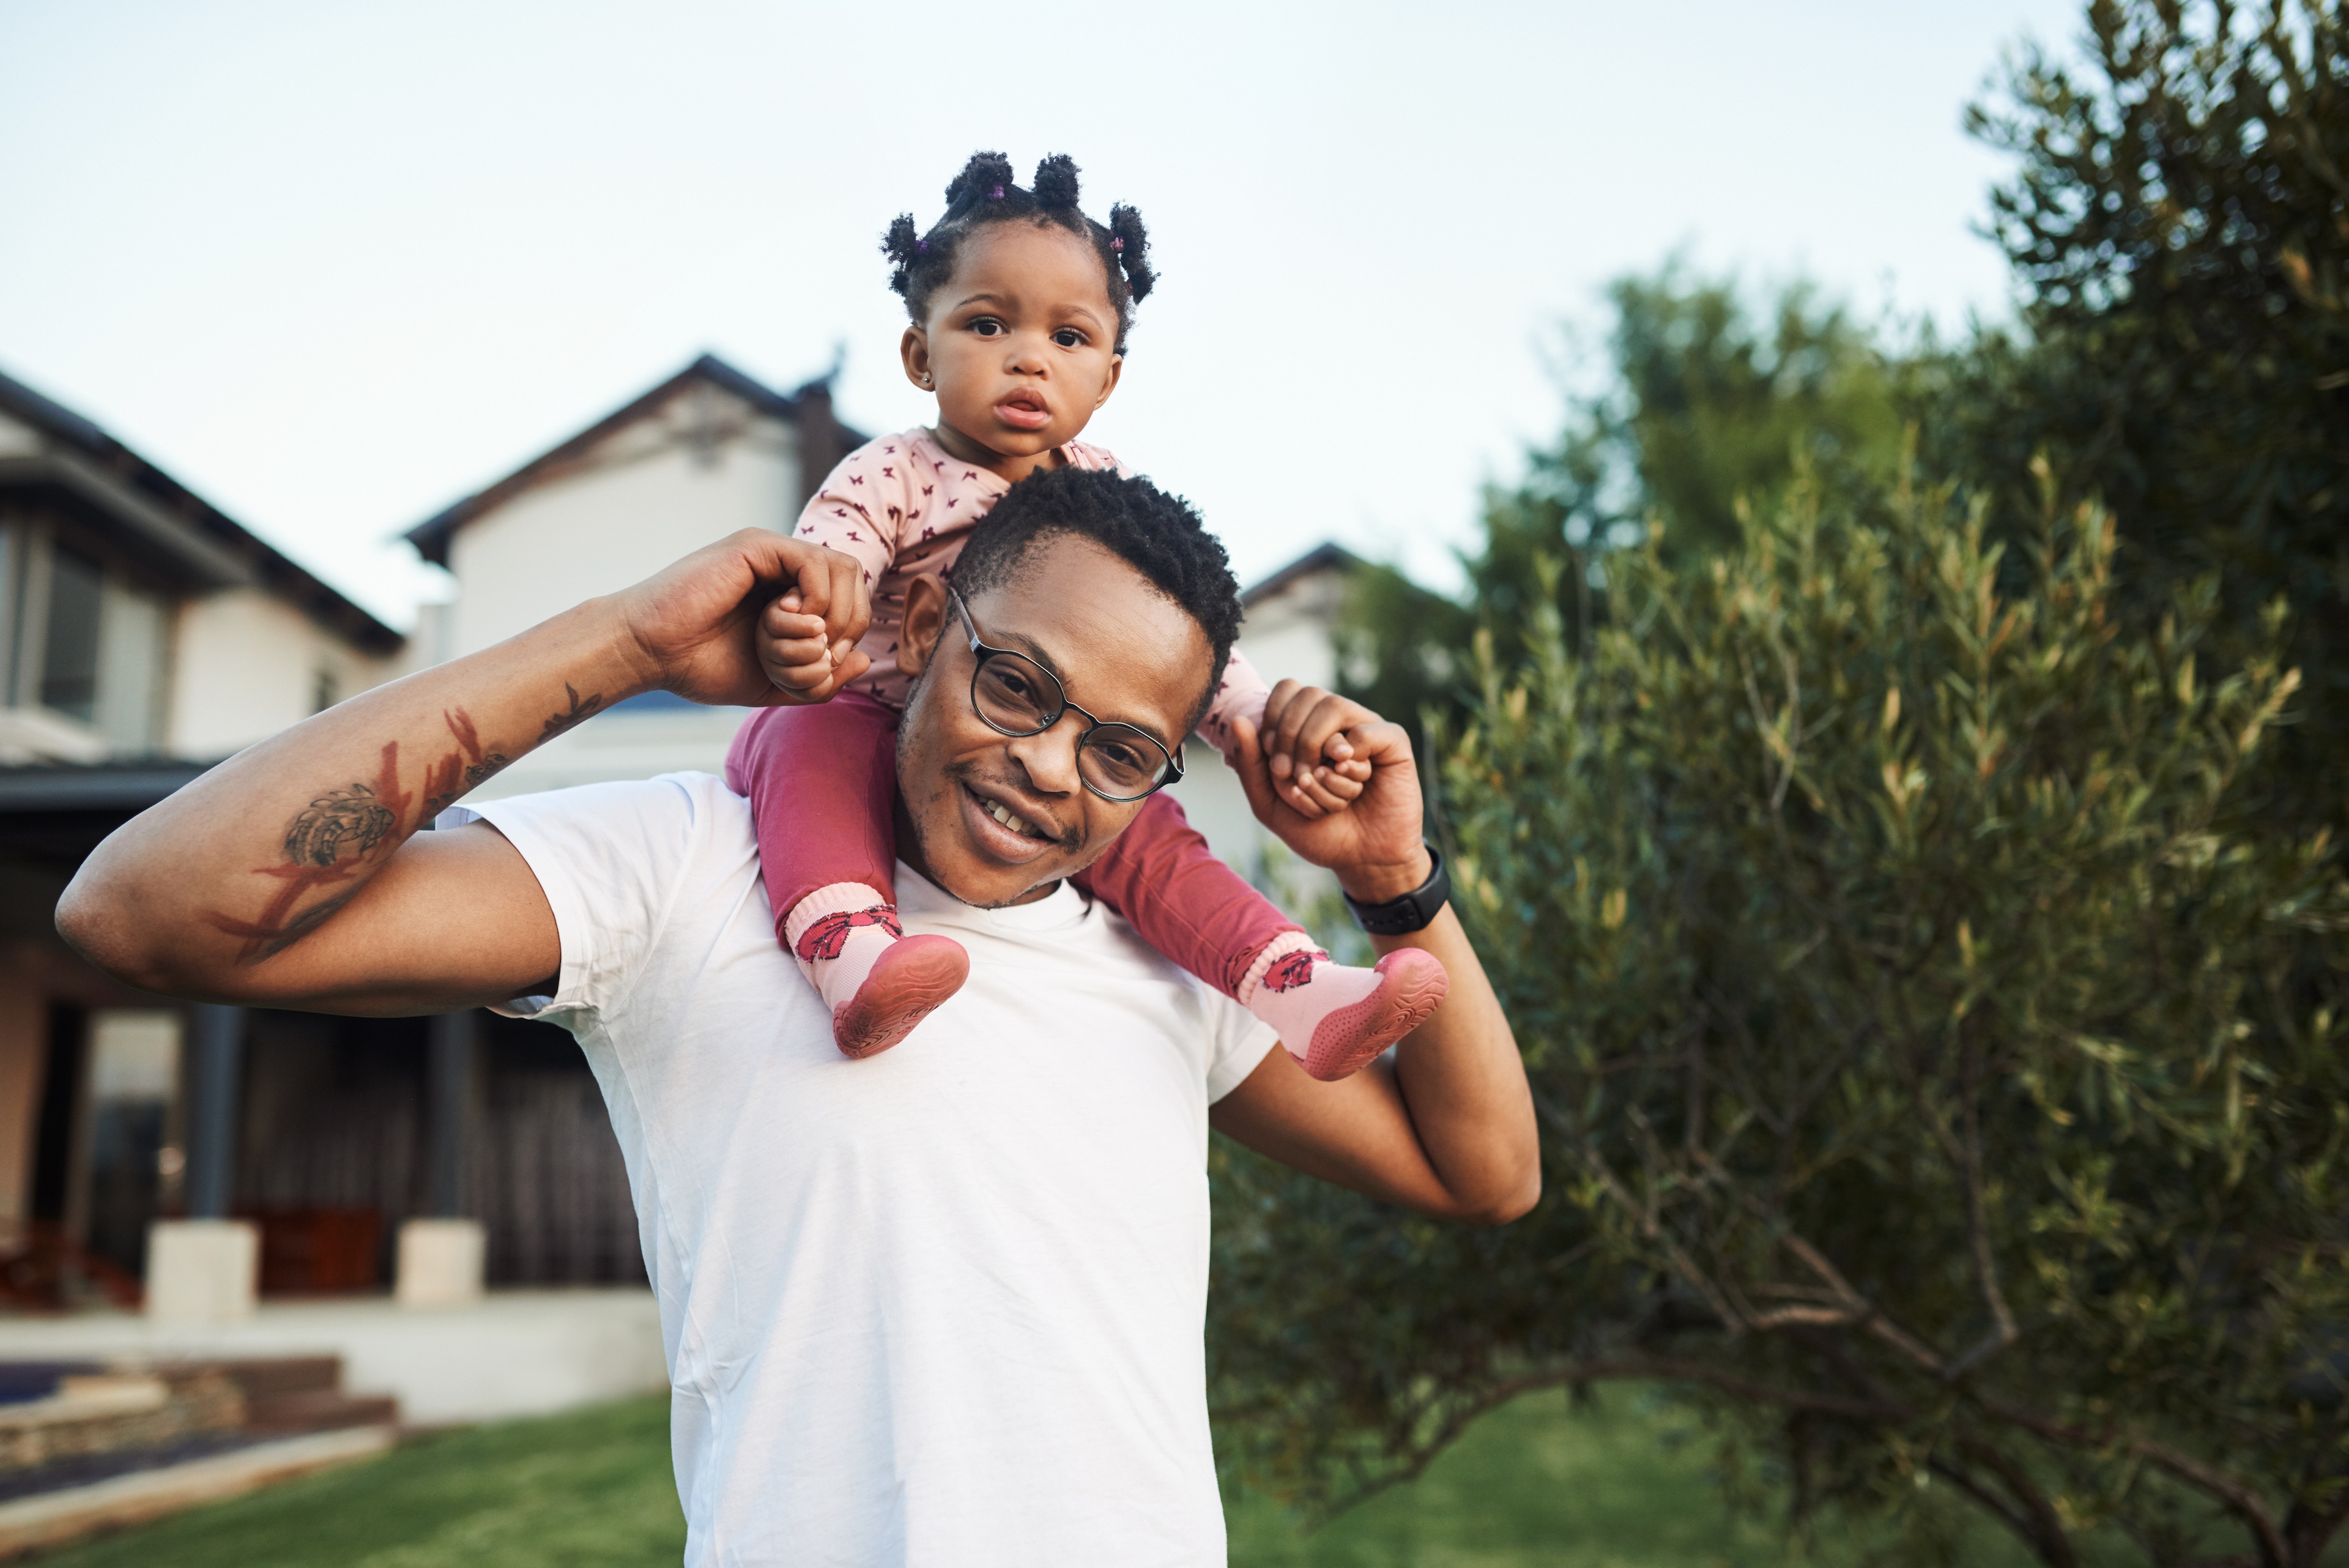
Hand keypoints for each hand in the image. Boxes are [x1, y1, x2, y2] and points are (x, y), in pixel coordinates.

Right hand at [611, 530, 871, 706]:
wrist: (651, 653)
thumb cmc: (701, 666)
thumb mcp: (776, 685)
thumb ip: (820, 679)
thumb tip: (866, 661)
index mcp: (789, 595)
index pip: (852, 600)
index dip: (853, 635)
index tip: (825, 666)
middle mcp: (784, 568)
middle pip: (855, 580)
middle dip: (851, 625)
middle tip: (823, 654)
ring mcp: (770, 554)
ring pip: (843, 568)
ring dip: (835, 613)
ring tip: (805, 639)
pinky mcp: (755, 547)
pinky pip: (815, 561)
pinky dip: (817, 597)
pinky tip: (793, 620)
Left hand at [1232, 691, 1432, 903]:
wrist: (1360, 860)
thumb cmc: (1317, 830)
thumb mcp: (1270, 803)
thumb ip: (1250, 764)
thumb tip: (1238, 720)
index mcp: (1309, 725)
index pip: (1287, 689)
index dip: (1273, 720)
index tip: (1274, 763)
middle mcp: (1339, 720)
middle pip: (1309, 694)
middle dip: (1291, 739)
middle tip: (1295, 778)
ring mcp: (1367, 727)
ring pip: (1335, 708)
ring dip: (1318, 754)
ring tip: (1320, 783)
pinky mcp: (1394, 742)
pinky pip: (1366, 732)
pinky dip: (1352, 763)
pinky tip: (1355, 784)